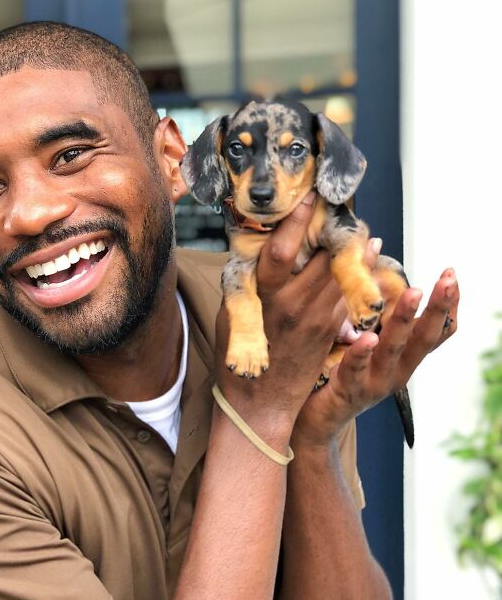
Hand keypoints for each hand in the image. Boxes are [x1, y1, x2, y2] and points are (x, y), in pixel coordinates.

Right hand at [216, 193, 346, 433]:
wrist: (262, 403)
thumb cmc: (239, 357)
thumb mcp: (232, 316)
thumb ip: (249, 283)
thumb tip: (262, 249)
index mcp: (265, 299)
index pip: (283, 250)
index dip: (297, 220)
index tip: (308, 196)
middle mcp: (295, 305)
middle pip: (325, 255)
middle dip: (335, 226)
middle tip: (341, 204)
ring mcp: (320, 318)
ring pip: (345, 272)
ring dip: (354, 247)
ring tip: (358, 227)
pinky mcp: (333, 329)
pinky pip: (350, 293)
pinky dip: (359, 273)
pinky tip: (366, 256)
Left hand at [292, 266, 459, 447]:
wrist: (312, 421)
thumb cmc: (337, 375)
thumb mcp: (363, 347)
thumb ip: (373, 319)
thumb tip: (376, 272)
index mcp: (401, 359)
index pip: (434, 332)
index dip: (446, 307)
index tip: (451, 277)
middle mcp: (395, 372)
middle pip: (423, 339)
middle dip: (436, 307)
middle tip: (446, 279)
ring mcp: (373, 383)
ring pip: (393, 349)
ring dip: (404, 320)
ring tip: (413, 294)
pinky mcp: (347, 390)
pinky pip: (356, 368)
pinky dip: (362, 352)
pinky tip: (367, 337)